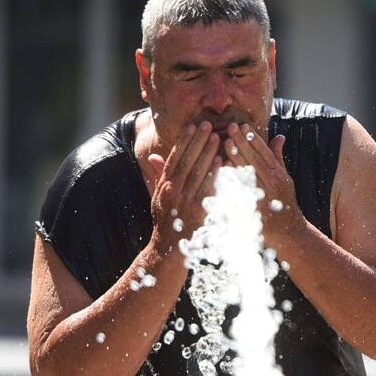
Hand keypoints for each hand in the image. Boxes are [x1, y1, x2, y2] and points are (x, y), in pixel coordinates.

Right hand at [148, 121, 221, 254]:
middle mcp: (172, 192)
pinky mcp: (197, 213)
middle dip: (198, 141)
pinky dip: (214, 174)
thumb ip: (159, 177)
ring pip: (197, 172)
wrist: (167, 251)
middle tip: (208, 124)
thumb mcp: (158, 198)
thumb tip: (152, 156)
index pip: (174, 158)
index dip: (184, 141)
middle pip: (186, 161)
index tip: (192, 126)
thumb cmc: (166, 223)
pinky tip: (222, 161)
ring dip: (208, 153)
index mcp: (164, 186)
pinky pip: (208, 189)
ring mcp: (184, 203)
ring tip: (217, 137)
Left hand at [222, 123, 303, 248]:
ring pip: (248, 174)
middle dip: (242, 143)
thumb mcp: (285, 179)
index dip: (254, 139)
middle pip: (255, 160)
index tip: (243, 125)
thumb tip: (279, 136)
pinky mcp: (254, 209)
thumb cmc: (284, 202)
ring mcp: (263, 197)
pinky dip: (232, 180)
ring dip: (236, 158)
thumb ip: (278, 158)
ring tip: (225, 142)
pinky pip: (241, 192)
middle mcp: (273, 186)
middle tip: (230, 127)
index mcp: (279, 176)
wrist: (288, 232)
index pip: (265, 153)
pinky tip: (221, 169)